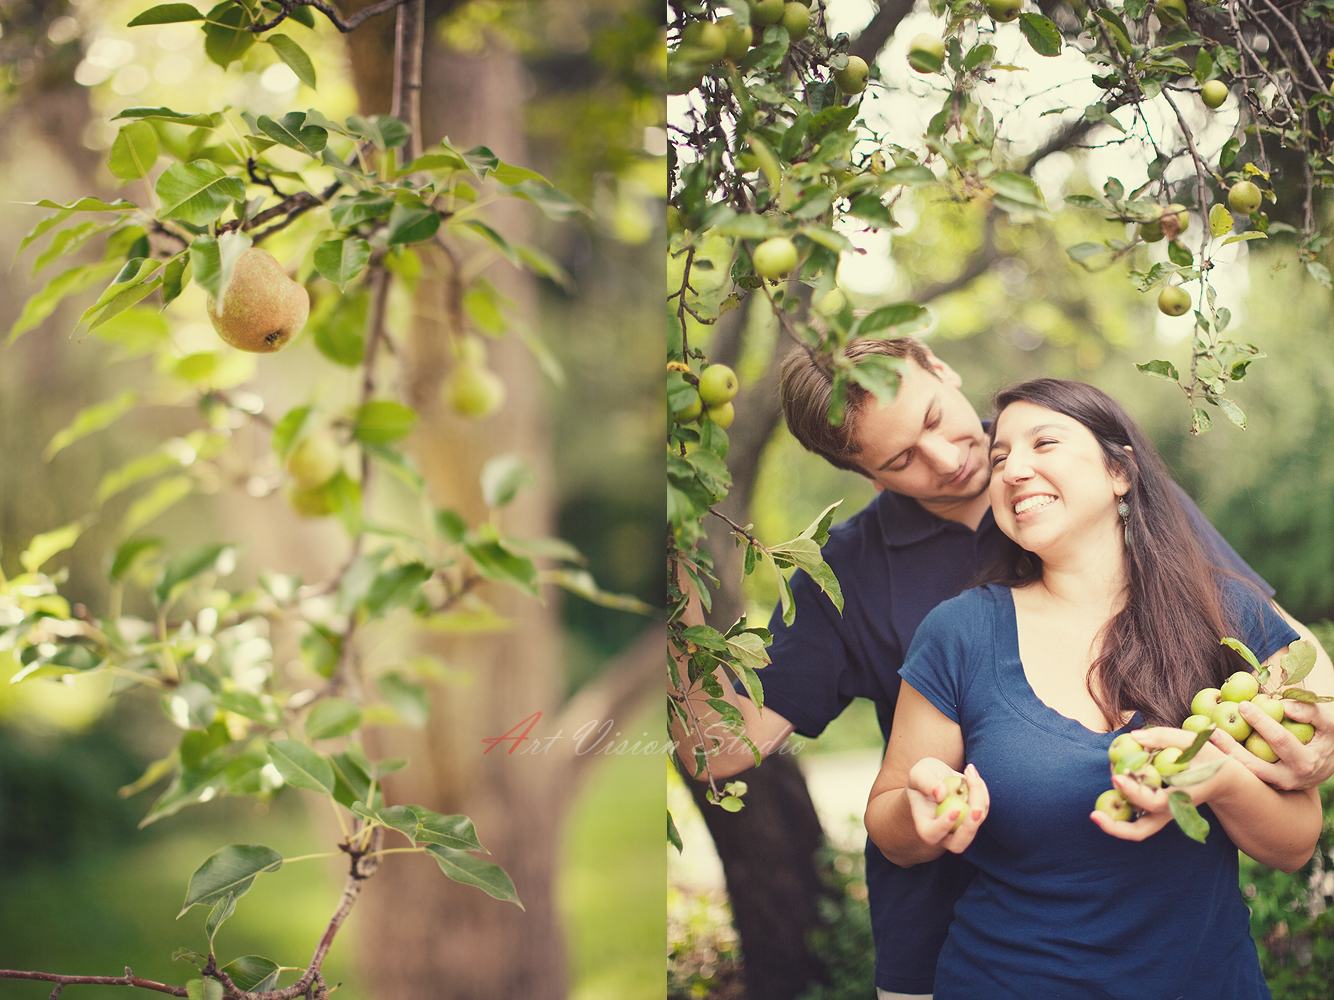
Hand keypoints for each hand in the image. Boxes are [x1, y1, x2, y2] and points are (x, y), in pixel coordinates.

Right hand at [904, 759, 988, 853]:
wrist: (937, 776)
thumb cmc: (923, 776)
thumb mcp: (919, 773)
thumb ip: (926, 782)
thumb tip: (940, 794)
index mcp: (924, 825)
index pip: (931, 834)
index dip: (942, 827)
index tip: (954, 810)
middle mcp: (943, 832)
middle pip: (958, 844)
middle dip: (970, 828)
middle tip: (976, 809)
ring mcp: (960, 827)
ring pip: (975, 822)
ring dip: (978, 797)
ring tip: (968, 771)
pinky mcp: (974, 818)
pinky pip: (983, 807)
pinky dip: (981, 789)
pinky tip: (970, 773)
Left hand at [1090, 727, 1233, 841]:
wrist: (1224, 779)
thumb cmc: (1208, 758)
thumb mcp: (1193, 742)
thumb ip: (1164, 736)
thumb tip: (1133, 736)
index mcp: (1182, 797)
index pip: (1154, 802)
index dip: (1133, 791)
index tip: (1117, 775)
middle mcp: (1170, 811)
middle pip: (1140, 831)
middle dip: (1116, 827)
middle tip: (1094, 815)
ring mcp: (1163, 814)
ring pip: (1136, 828)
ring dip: (1114, 815)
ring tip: (1112, 774)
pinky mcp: (1157, 811)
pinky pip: (1136, 814)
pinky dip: (1122, 802)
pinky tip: (1116, 778)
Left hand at [1210, 699, 1333, 790]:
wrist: (1327, 762)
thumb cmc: (1326, 736)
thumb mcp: (1329, 723)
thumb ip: (1310, 712)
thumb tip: (1284, 705)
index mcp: (1306, 762)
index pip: (1280, 740)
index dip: (1262, 722)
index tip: (1243, 705)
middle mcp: (1289, 778)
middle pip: (1255, 765)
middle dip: (1231, 747)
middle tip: (1212, 727)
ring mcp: (1276, 785)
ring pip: (1246, 774)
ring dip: (1224, 758)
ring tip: (1206, 738)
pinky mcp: (1266, 785)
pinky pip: (1245, 774)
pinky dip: (1228, 761)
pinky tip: (1211, 746)